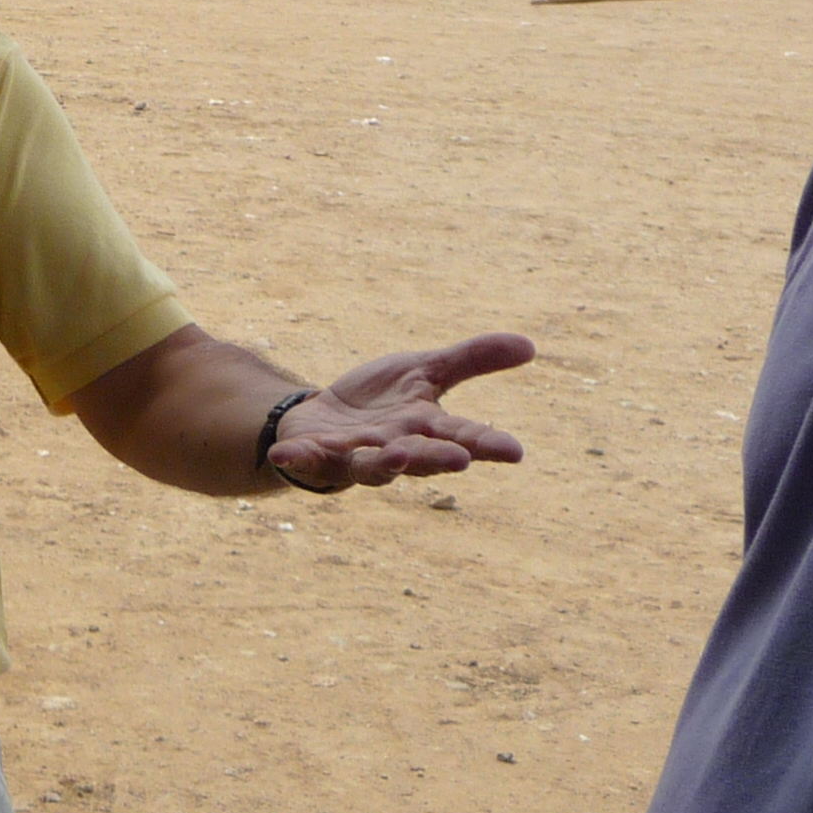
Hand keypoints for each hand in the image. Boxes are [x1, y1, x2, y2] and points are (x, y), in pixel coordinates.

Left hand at [266, 334, 532, 491]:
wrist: (322, 418)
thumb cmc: (380, 403)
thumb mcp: (425, 371)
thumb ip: (472, 360)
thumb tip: (531, 346)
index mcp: (425, 428)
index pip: (463, 436)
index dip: (488, 444)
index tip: (516, 452)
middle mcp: (396, 448)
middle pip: (422, 457)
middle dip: (439, 459)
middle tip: (461, 460)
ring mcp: (355, 456)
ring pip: (373, 466)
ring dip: (384, 464)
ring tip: (395, 456)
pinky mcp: (316, 455)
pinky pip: (306, 460)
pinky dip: (296, 459)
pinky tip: (281, 456)